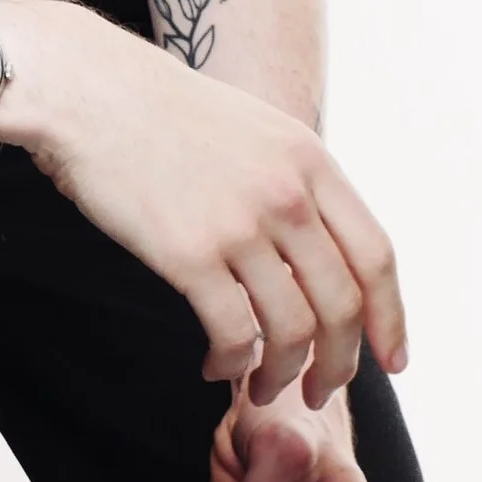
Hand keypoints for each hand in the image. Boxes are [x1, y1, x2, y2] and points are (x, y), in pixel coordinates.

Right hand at [0, 0, 406, 403]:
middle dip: (340, 363)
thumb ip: (294, 182)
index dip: (390, 317)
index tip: (392, 358)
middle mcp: (287, 194)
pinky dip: (231, 362)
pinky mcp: (189, 254)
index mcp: (310, 162)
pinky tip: (216, 366)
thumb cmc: (160, 113)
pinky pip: (233, 332)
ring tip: (264, 388)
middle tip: (319, 391)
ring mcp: (240, 224)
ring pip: (292, 329)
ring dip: (283, 374)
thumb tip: (318, 252)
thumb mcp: (254, 130)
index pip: (375, 255)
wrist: (88, 90)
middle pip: (342, 304)